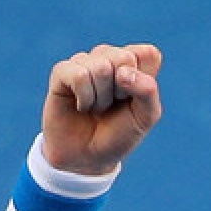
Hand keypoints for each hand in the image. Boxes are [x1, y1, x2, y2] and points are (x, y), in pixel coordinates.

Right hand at [41, 43, 163, 174]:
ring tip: (96, 107)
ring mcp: (85, 62)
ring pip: (101, 67)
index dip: (143, 81)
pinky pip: (79, 75)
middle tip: (113, 105)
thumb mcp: (145, 117)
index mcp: (134, 63)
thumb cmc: (119, 133)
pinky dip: (84, 98)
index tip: (134, 99)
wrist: (87, 157)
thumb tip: (123, 72)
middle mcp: (109, 57)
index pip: (148, 54)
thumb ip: (148, 91)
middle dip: (121, 90)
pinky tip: (81, 106)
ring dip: (101, 98)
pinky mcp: (62, 71)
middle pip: (124, 57)